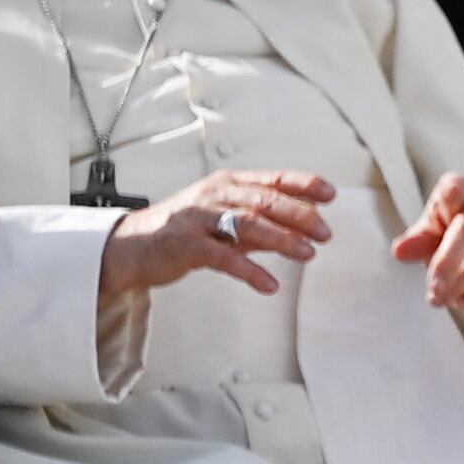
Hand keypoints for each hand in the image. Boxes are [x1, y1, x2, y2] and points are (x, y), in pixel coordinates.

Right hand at [104, 170, 334, 301]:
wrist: (133, 245)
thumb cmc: (183, 230)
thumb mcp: (223, 217)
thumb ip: (259, 221)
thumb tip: (301, 227)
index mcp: (228, 183)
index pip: (272, 178)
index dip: (303, 184)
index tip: (331, 194)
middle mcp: (215, 194)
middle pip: (265, 200)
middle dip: (300, 215)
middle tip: (324, 232)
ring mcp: (199, 217)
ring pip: (248, 224)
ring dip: (282, 239)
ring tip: (307, 254)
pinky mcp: (187, 244)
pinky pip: (223, 257)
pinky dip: (249, 271)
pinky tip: (269, 284)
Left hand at [393, 171, 463, 334]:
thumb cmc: (452, 233)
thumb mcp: (431, 233)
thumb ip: (417, 241)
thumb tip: (399, 251)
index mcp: (458, 195)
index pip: (456, 187)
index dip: (454, 190)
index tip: (454, 191)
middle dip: (447, 263)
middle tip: (433, 291)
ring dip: (460, 284)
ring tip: (441, 299)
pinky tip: (462, 302)